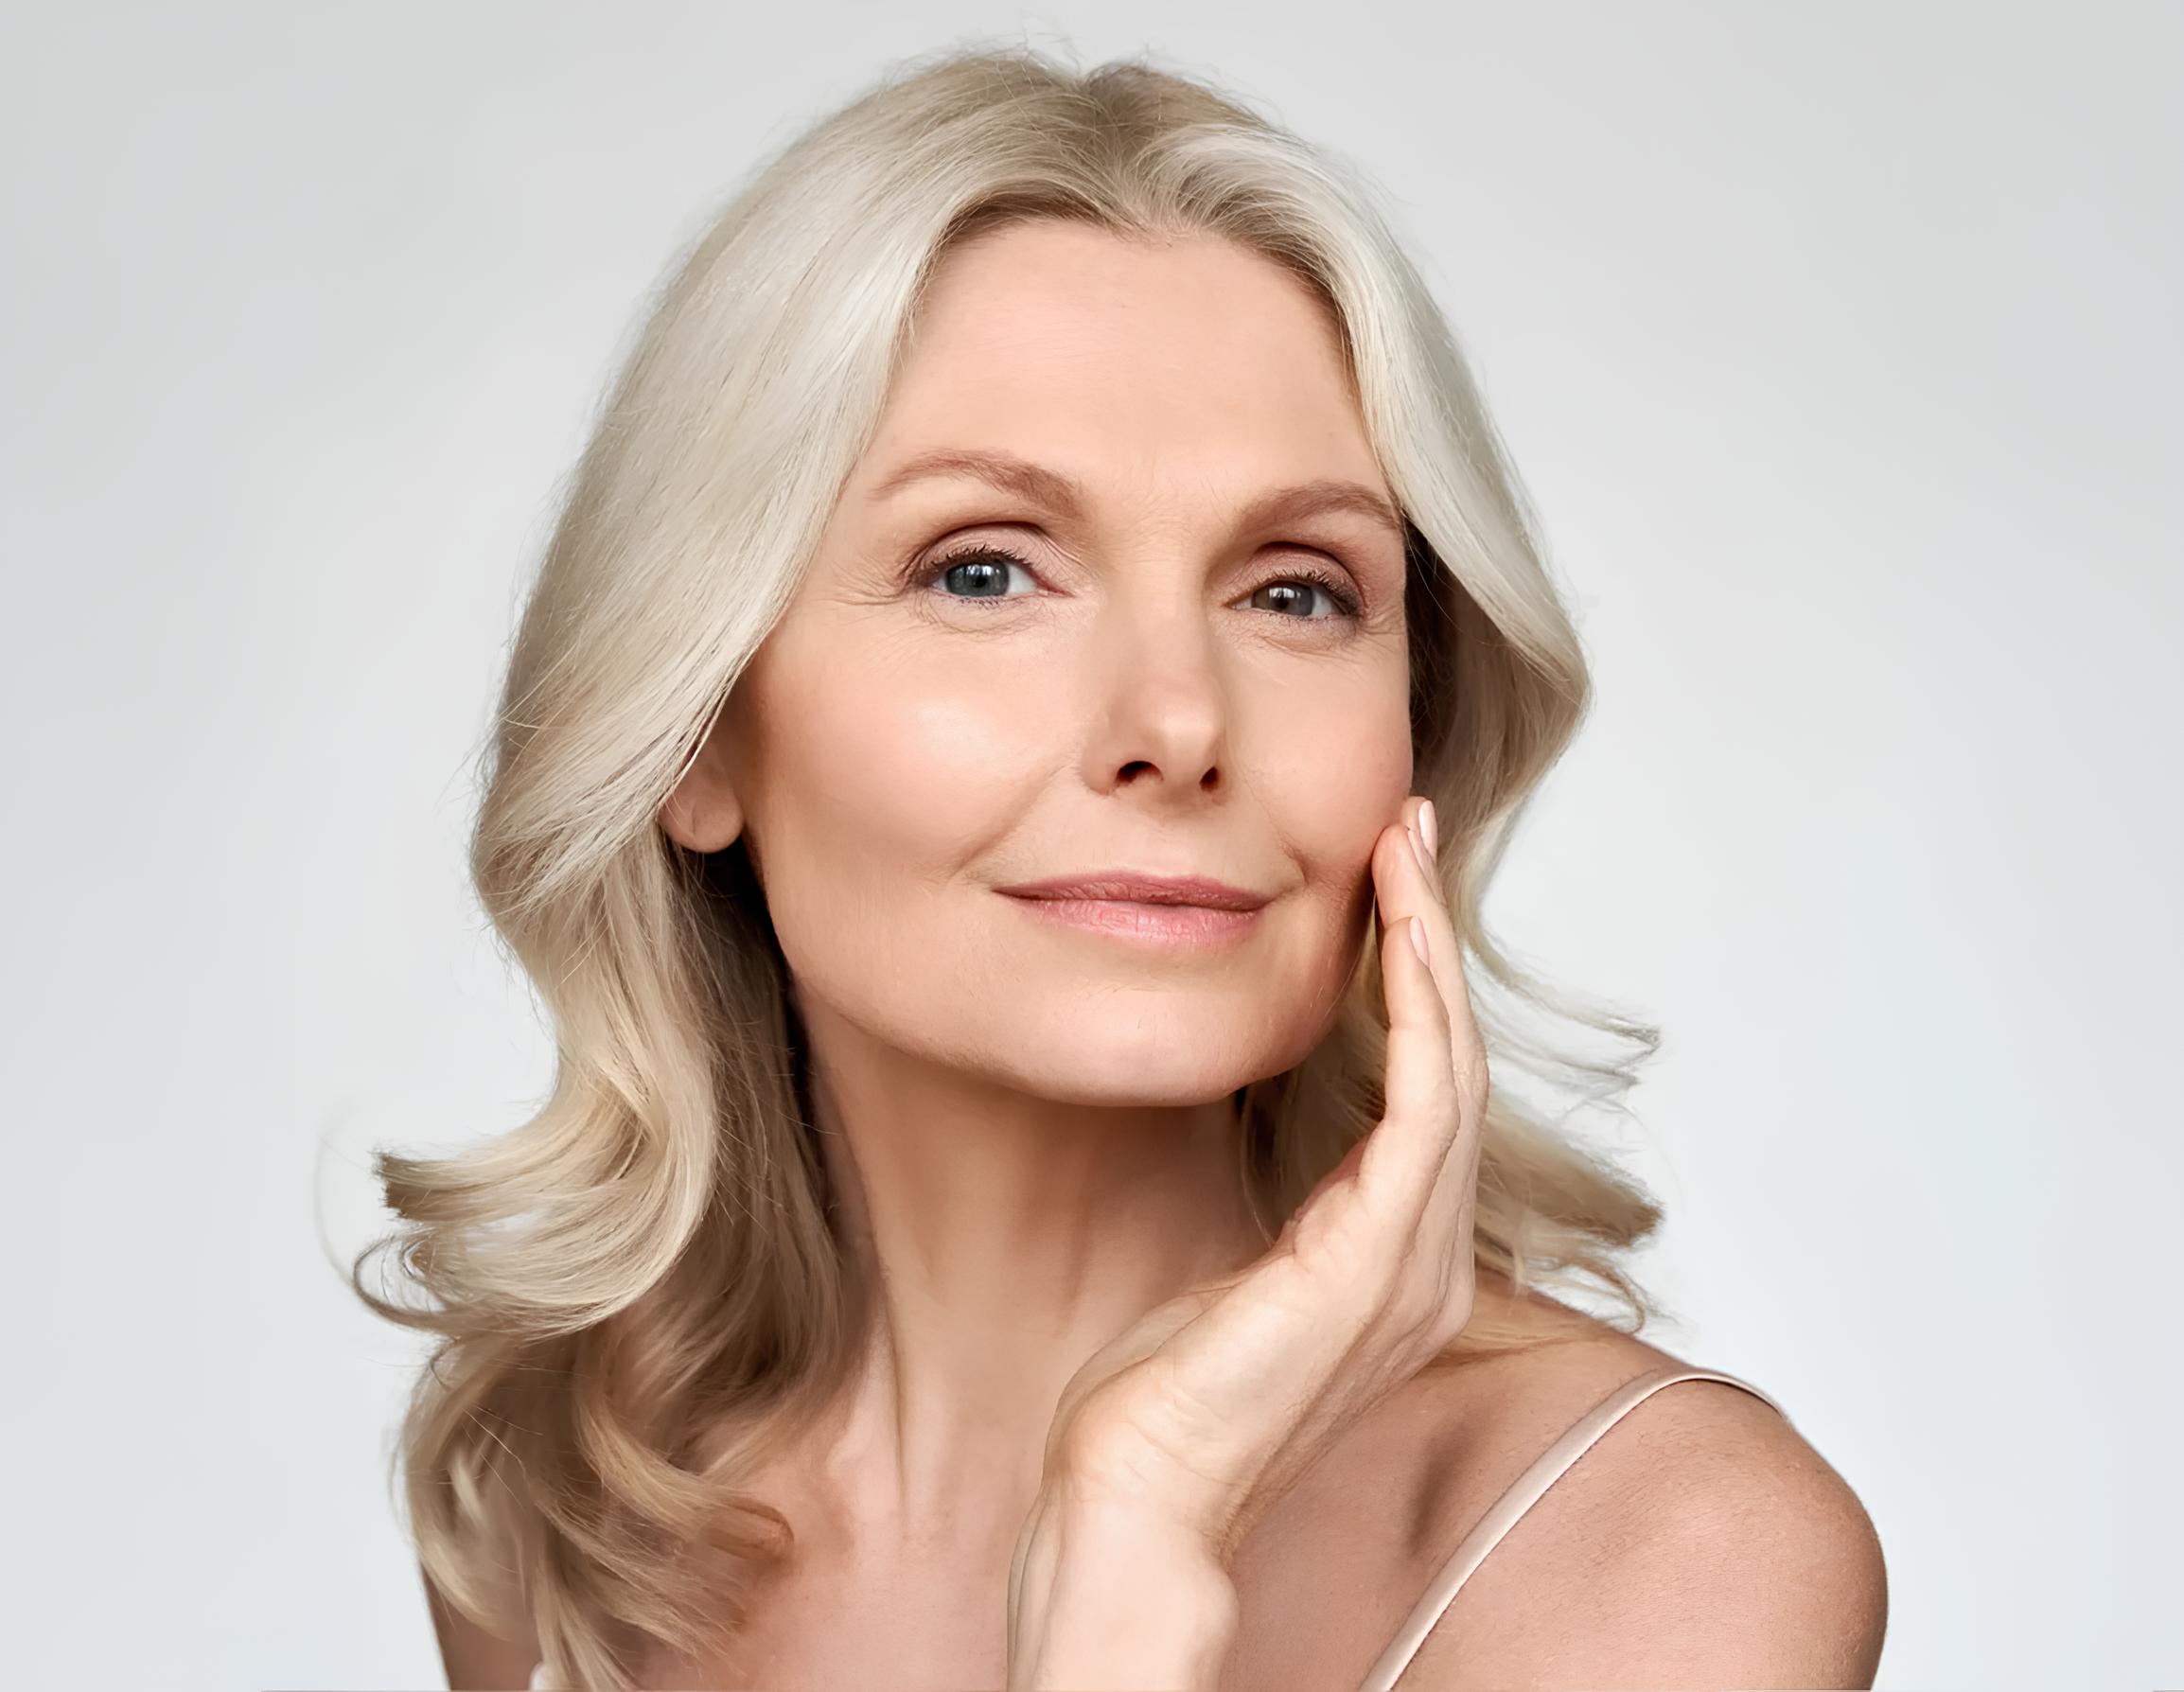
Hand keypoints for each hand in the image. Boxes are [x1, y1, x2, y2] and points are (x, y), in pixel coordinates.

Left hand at [1029, 795, 1488, 1561]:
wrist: (1139, 1492)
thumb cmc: (1166, 1393)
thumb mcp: (1241, 1266)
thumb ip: (1287, 1202)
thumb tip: (1275, 1128)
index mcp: (1398, 1256)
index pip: (1428, 1089)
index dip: (1417, 980)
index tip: (1390, 884)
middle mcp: (1429, 1256)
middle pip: (1455, 1059)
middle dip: (1433, 936)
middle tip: (1410, 829)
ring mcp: (1415, 1261)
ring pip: (1451, 1065)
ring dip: (1430, 949)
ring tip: (1404, 851)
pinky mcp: (1379, 1259)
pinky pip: (1424, 1105)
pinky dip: (1418, 1010)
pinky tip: (1399, 935)